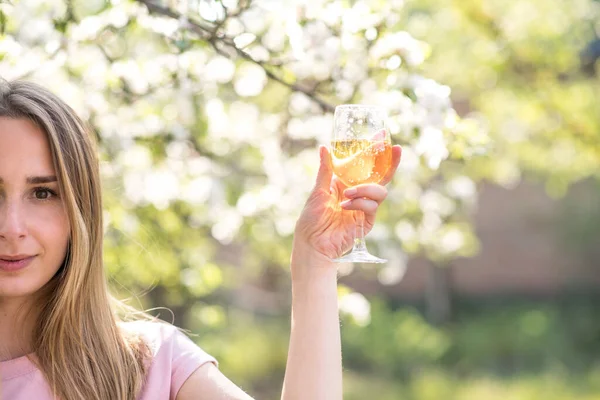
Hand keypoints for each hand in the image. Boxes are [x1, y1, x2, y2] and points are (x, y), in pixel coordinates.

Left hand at [292, 144, 401, 267]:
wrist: (312, 243)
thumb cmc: (311, 219)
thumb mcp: (318, 190)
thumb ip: (325, 170)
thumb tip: (324, 147)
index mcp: (346, 184)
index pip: (364, 166)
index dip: (374, 152)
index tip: (381, 135)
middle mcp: (358, 194)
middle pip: (381, 176)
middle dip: (391, 162)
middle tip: (396, 149)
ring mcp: (364, 208)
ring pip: (380, 191)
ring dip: (366, 189)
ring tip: (347, 195)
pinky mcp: (366, 221)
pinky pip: (372, 206)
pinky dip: (359, 204)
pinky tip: (345, 207)